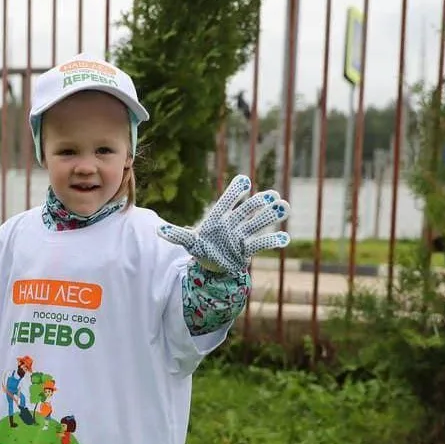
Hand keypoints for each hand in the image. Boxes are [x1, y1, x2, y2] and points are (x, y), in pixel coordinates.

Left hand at [157, 175, 290, 274]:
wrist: (213, 264)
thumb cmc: (202, 248)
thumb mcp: (190, 242)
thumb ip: (177, 235)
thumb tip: (158, 230)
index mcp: (218, 219)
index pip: (226, 203)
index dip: (234, 192)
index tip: (244, 180)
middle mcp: (232, 224)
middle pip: (246, 211)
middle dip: (258, 203)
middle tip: (272, 194)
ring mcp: (242, 235)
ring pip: (257, 223)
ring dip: (270, 216)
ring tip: (285, 206)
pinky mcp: (247, 249)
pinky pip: (261, 244)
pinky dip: (273, 241)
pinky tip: (286, 237)